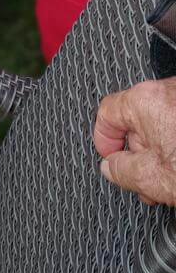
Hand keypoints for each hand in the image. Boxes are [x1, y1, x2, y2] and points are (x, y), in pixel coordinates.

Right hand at [94, 79, 175, 205]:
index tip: (110, 160)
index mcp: (144, 100)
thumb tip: (109, 167)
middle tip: (145, 180)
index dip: (103, 141)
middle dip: (138, 154)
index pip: (106, 113)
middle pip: (136, 121)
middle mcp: (166, 90)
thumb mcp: (152, 178)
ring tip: (169, 182)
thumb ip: (121, 170)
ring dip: (160, 153)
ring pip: (161, 125)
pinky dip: (175, 143)